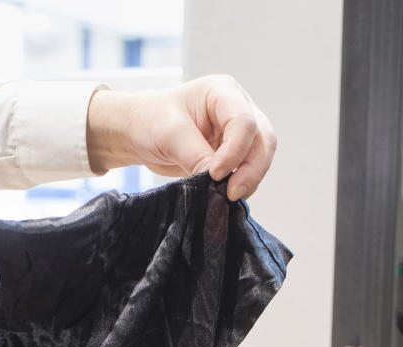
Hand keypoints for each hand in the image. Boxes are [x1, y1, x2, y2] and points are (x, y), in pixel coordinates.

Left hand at [86, 76, 275, 201]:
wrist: (140, 133)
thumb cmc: (151, 120)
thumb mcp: (170, 134)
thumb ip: (196, 156)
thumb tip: (218, 182)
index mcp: (222, 93)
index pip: (244, 121)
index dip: (235, 151)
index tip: (216, 174)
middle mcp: (237, 109)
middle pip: (262, 139)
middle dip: (252, 169)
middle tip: (232, 194)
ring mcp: (238, 132)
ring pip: (260, 156)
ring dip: (249, 179)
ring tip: (227, 197)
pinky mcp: (234, 153)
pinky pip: (248, 170)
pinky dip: (242, 184)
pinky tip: (224, 195)